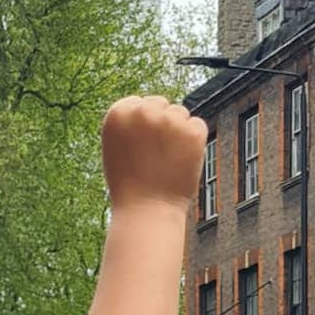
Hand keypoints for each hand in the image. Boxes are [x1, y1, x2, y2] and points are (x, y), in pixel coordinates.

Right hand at [101, 96, 207, 211]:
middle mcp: (142, 111)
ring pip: (180, 114)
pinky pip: (197, 126)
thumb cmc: (129, 184)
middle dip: (161, 123)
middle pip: (161, 104)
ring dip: (178, 132)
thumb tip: (147, 105)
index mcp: (118, 113)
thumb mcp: (116, 148)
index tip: (141, 146)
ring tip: (167, 161)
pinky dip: (194, 142)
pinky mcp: (191, 131)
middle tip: (155, 155)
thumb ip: (129, 123)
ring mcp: (168, 120)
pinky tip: (181, 161)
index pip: (138, 103)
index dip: (142, 126)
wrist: (146, 211)